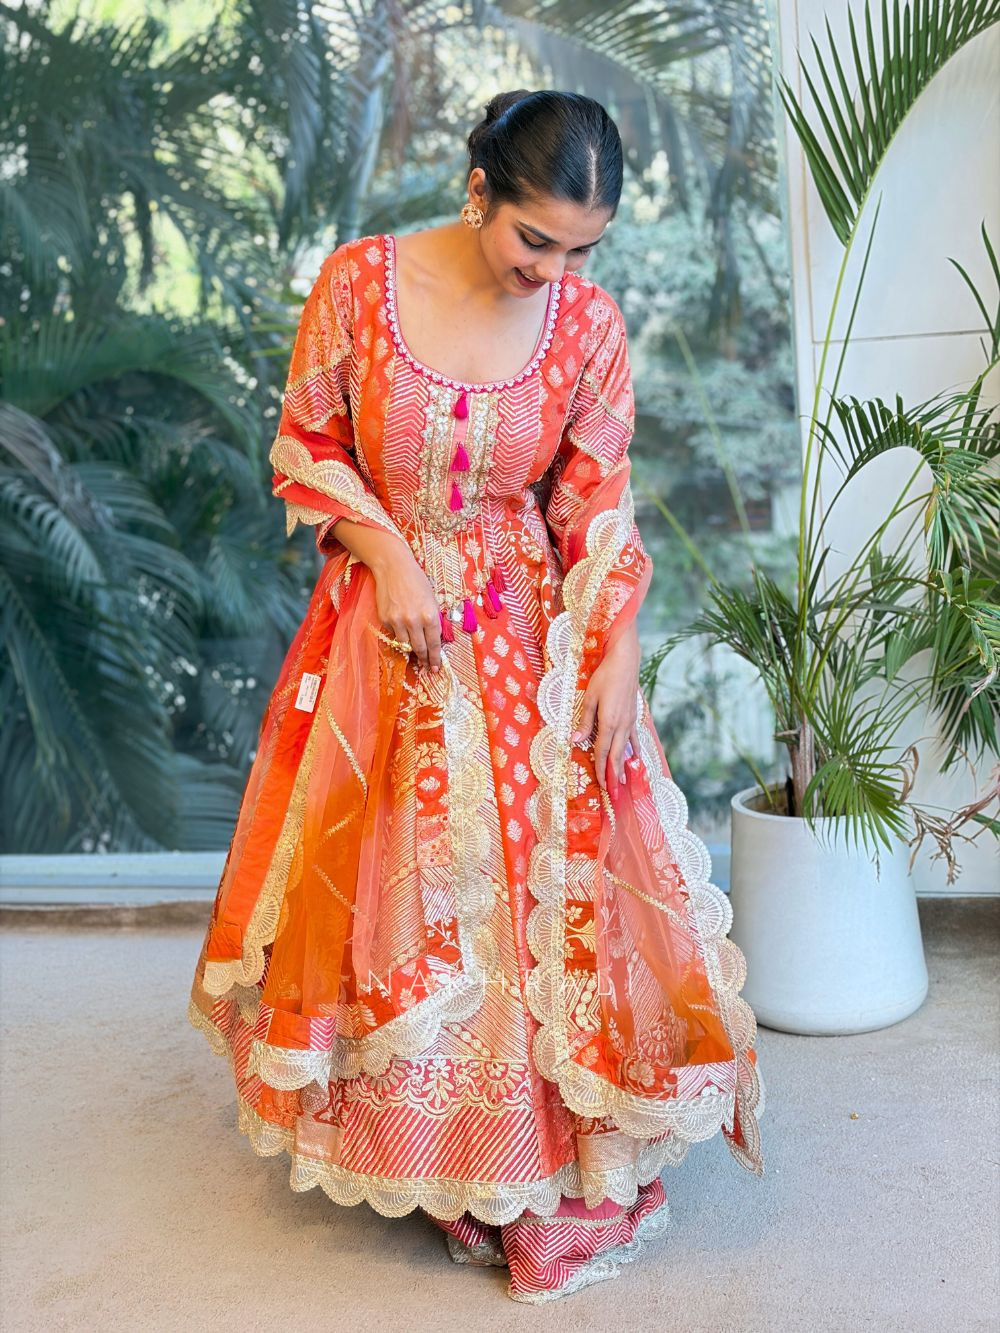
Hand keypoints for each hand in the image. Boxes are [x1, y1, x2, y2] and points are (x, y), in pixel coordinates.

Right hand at [369, 548, 442, 672]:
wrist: (393, 568)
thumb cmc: (417, 582)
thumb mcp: (432, 600)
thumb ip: (433, 620)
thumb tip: (433, 641)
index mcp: (430, 616)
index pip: (434, 644)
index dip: (436, 658)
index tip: (436, 667)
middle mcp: (414, 621)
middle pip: (420, 649)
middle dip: (425, 660)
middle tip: (428, 667)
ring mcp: (398, 621)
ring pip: (405, 645)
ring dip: (411, 649)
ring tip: (415, 651)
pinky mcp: (385, 620)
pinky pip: (394, 634)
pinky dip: (399, 634)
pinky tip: (402, 626)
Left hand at [571, 629, 641, 793]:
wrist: (626, 661)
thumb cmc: (605, 677)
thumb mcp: (590, 698)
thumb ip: (585, 722)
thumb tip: (576, 741)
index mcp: (609, 723)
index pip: (602, 753)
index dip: (601, 770)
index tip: (601, 786)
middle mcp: (622, 726)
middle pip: (616, 756)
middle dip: (613, 775)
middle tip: (613, 793)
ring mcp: (630, 722)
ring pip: (626, 749)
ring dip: (623, 767)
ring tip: (623, 782)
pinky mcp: (634, 716)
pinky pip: (634, 738)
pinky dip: (633, 751)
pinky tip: (634, 758)